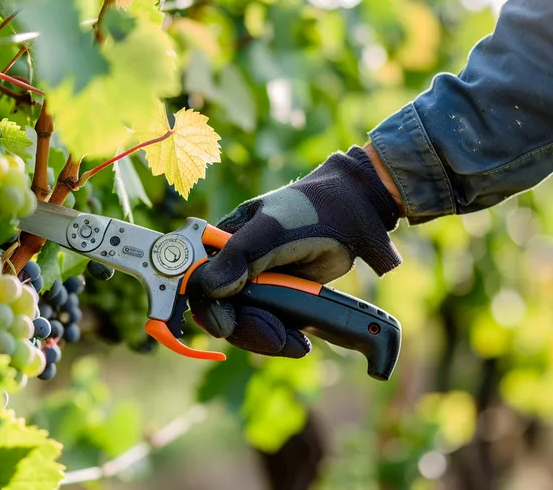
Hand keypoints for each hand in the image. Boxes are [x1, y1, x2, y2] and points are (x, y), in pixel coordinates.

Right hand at [189, 145, 402, 357]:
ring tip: (293, 342)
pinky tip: (298, 341)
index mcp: (220, 242)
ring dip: (265, 338)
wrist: (353, 217)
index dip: (208, 306)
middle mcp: (233, 265)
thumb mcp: (272, 229)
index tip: (224, 325)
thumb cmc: (309, 211)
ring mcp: (255, 284)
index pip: (198, 281)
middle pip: (221, 310)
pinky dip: (280, 338)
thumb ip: (241, 254)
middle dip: (246, 328)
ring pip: (244, 324)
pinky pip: (267, 326)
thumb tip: (211, 287)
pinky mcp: (276, 298)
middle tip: (275, 337)